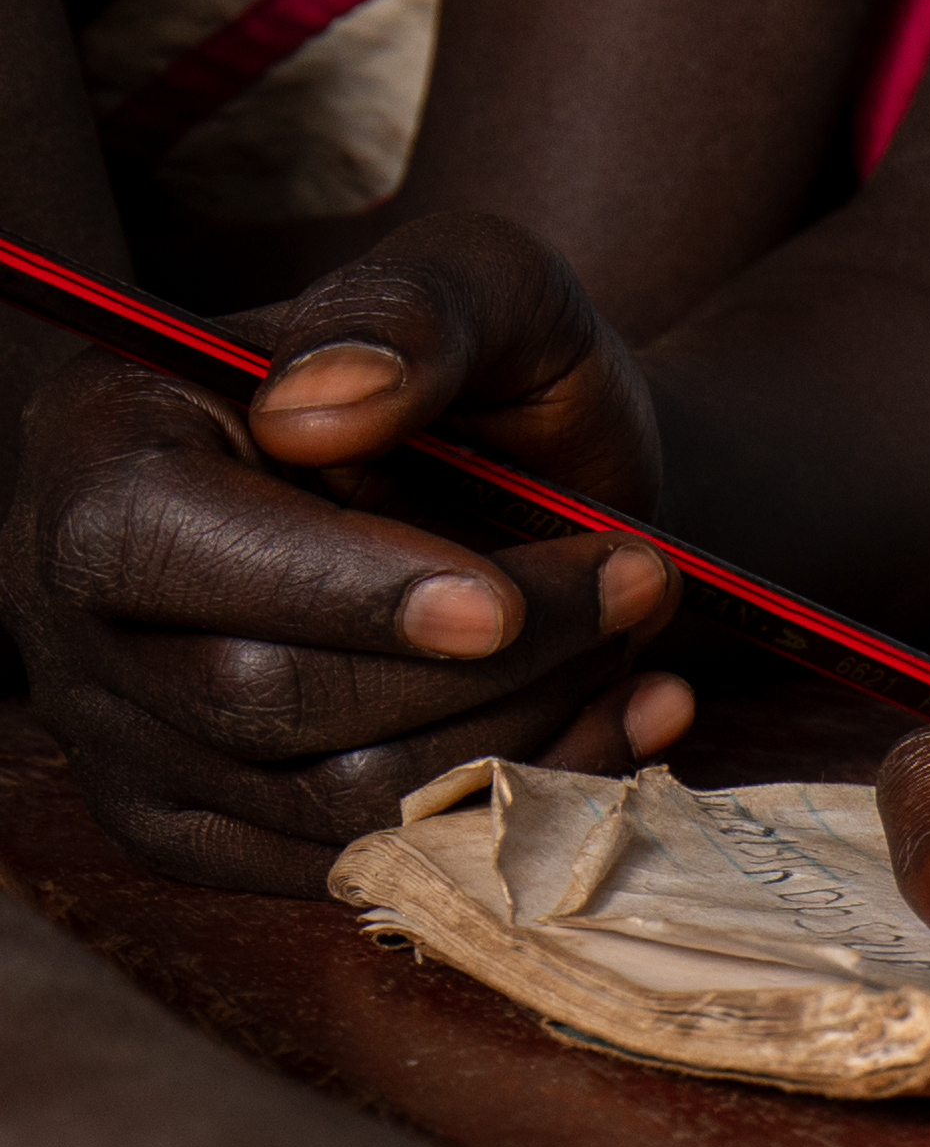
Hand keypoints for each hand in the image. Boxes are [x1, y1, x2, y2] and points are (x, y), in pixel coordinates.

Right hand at [8, 213, 688, 892]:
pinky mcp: (205, 827)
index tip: (499, 601)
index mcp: (102, 443)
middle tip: (639, 582)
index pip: (168, 546)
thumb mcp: (484, 283)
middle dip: (481, 665)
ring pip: (320, 802)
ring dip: (518, 735)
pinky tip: (623, 719)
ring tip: (634, 642)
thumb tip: (320, 407)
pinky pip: (352, 863)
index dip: (338, 590)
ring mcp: (125, 732)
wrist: (527, 473)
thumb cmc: (488, 366)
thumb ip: (413, 315)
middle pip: (256, 698)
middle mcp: (73, 602)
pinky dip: (511, 805)